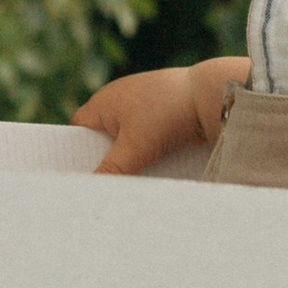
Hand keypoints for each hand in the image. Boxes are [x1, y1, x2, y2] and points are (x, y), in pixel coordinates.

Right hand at [73, 58, 246, 176]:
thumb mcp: (135, 147)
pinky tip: (150, 172)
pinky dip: (146, 153)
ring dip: (128, 159)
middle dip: (103, 160)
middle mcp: (120, 100)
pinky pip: (147, 138)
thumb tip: (89, 190)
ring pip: (126, 140)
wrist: (211, 96)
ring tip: (126, 185)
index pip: (78, 129)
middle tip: (100, 188)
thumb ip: (111, 170)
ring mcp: (143, 106)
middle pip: (102, 137)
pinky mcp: (163, 114)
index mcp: (104, 102)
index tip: (76, 177)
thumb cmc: (167, 114)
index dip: (75, 152)